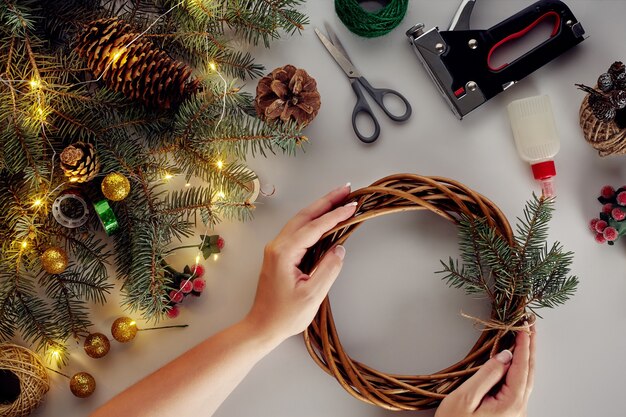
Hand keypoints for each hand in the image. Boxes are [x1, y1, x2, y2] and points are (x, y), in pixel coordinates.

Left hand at [245, 184, 355, 342]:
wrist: (262, 327)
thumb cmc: (284, 315)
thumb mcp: (312, 295)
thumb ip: (328, 269)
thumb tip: (340, 248)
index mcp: (284, 252)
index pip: (314, 227)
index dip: (335, 215)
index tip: (352, 206)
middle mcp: (277, 245)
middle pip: (305, 216)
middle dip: (327, 201)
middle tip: (346, 189)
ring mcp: (276, 249)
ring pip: (300, 221)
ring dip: (320, 208)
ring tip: (339, 198)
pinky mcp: (279, 254)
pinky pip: (298, 231)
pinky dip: (313, 221)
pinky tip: (325, 219)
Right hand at [435, 325, 535, 416]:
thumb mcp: (466, 398)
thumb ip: (487, 375)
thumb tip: (505, 355)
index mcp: (510, 404)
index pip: (521, 368)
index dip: (523, 344)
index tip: (525, 325)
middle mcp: (518, 409)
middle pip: (529, 372)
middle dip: (530, 346)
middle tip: (531, 324)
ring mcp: (514, 412)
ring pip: (525, 379)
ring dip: (525, 356)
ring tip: (525, 336)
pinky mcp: (507, 413)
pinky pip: (517, 385)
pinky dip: (518, 368)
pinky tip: (515, 359)